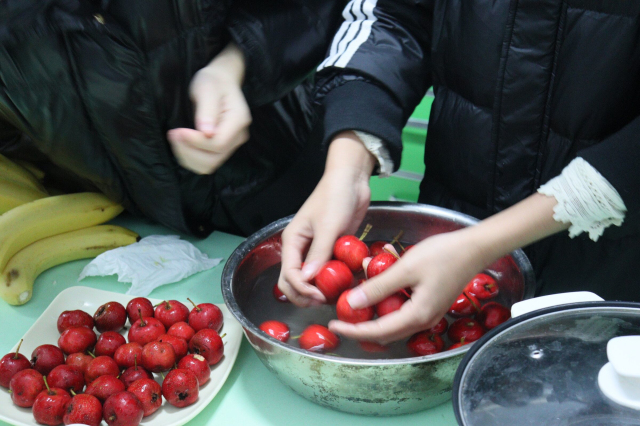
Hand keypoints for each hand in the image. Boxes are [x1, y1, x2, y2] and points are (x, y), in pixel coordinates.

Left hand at [167, 43, 250, 174]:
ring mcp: (232, 144)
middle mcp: (239, 136)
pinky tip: (181, 144)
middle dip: (189, 151)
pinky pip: (206, 163)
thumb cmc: (212, 81)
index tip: (177, 131)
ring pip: (209, 165)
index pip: (218, 144)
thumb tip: (207, 132)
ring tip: (175, 139)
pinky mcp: (222, 148)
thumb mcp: (207, 88)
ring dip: (188, 157)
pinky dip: (190, 158)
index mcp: (238, 120)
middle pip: (214, 159)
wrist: (219, 82)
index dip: (196, 141)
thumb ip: (207, 110)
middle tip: (173, 134)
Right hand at [278, 133, 375, 306]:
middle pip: (294, 280)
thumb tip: (308, 279)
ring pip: (312, 278)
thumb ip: (318, 253)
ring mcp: (316, 249)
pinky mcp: (332, 249)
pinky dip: (335, 278)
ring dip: (321, 289)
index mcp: (293, 241)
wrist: (351, 180)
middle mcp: (301, 248)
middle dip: (305, 294)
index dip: (301, 289)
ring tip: (336, 293)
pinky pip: (329, 269)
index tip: (319, 296)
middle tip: (324, 300)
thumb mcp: (327, 226)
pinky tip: (347, 282)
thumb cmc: (335, 197)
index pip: (289, 273)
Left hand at [328, 192, 568, 343]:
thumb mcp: (406, 268)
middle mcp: (423, 320)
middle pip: (385, 333)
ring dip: (373, 317)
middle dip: (360, 327)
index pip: (377, 331)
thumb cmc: (442, 255)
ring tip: (354, 304)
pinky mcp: (430, 304)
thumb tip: (351, 302)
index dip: (354, 329)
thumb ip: (378, 287)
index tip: (334, 322)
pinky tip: (376, 291)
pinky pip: (402, 312)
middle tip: (340, 317)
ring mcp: (429, 314)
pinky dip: (386, 307)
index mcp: (417, 315)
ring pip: (393, 323)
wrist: (474, 248)